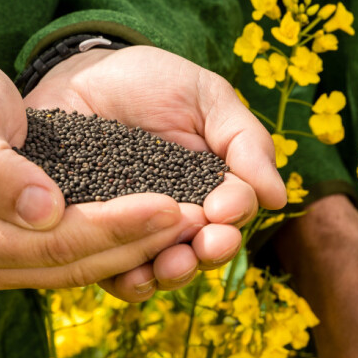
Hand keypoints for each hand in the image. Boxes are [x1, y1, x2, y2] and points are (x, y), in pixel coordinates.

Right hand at [0, 51, 205, 293]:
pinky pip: (79, 261)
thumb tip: (44, 211)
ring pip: (84, 269)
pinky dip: (122, 246)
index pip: (55, 242)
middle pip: (75, 264)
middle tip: (201, 218)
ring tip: (194, 226)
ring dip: (141, 250)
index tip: (171, 205)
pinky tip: (162, 228)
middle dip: (140, 242)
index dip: (116, 226)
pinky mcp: (20, 259)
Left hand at [25, 46, 285, 299]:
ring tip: (169, 265)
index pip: (233, 215)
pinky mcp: (94, 237)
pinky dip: (125, 280)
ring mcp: (136, 231)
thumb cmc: (150, 83)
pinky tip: (129, 274)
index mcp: (211, 189)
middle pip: (203, 253)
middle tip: (203, 246)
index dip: (233, 217)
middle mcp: (178, 218)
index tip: (222, 209)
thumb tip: (277, 199)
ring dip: (172, 274)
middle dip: (208, 255)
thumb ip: (243, 140)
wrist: (80, 77)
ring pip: (162, 270)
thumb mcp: (205, 98)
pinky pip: (111, 273)